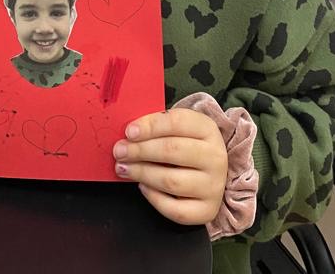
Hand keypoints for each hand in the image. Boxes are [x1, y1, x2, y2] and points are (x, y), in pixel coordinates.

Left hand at [112, 108, 227, 225]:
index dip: (150, 126)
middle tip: (119, 151)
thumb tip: (129, 133)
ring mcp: (213, 186)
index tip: (129, 132)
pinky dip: (154, 198)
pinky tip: (142, 187)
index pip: (177, 122)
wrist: (210, 173)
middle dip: (140, 151)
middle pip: (173, 151)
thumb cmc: (186, 146)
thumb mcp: (178, 129)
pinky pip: (175, 209)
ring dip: (142, 173)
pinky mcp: (207, 211)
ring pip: (171, 181)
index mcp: (207, 129)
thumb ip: (157, 127)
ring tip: (124, 168)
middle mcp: (215, 157)